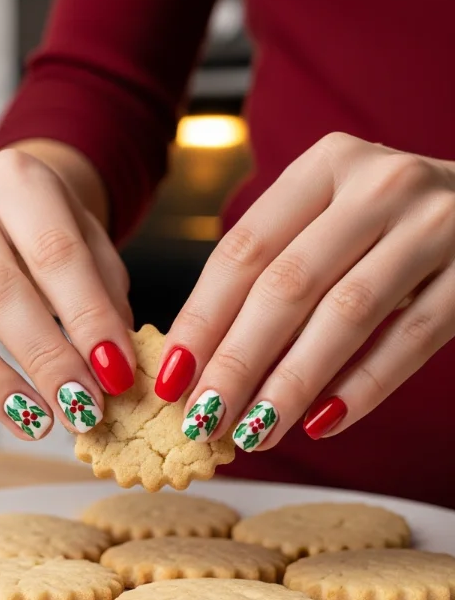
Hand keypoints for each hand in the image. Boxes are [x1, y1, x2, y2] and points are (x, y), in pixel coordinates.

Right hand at [0, 147, 134, 440]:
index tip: (116, 374)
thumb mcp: (93, 247)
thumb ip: (105, 299)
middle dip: (43, 359)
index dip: (88, 318)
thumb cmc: (52, 234)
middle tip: (78, 408)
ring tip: (35, 422)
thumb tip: (112, 370)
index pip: (54, 252)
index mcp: (16, 180)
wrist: (1, 209)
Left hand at [156, 132, 454, 450]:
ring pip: (346, 315)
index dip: (201, 319)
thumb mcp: (328, 220)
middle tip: (204, 419)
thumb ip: (274, 271)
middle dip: (237, 362)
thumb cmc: (387, 225)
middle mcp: (378, 184)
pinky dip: (363, 387)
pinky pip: (412, 338)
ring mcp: (435, 224)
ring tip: (254, 433)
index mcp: (324, 166)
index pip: (242, 251)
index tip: (171, 378)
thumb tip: (202, 360)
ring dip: (291, 384)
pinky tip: (322, 423)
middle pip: (286, 285)